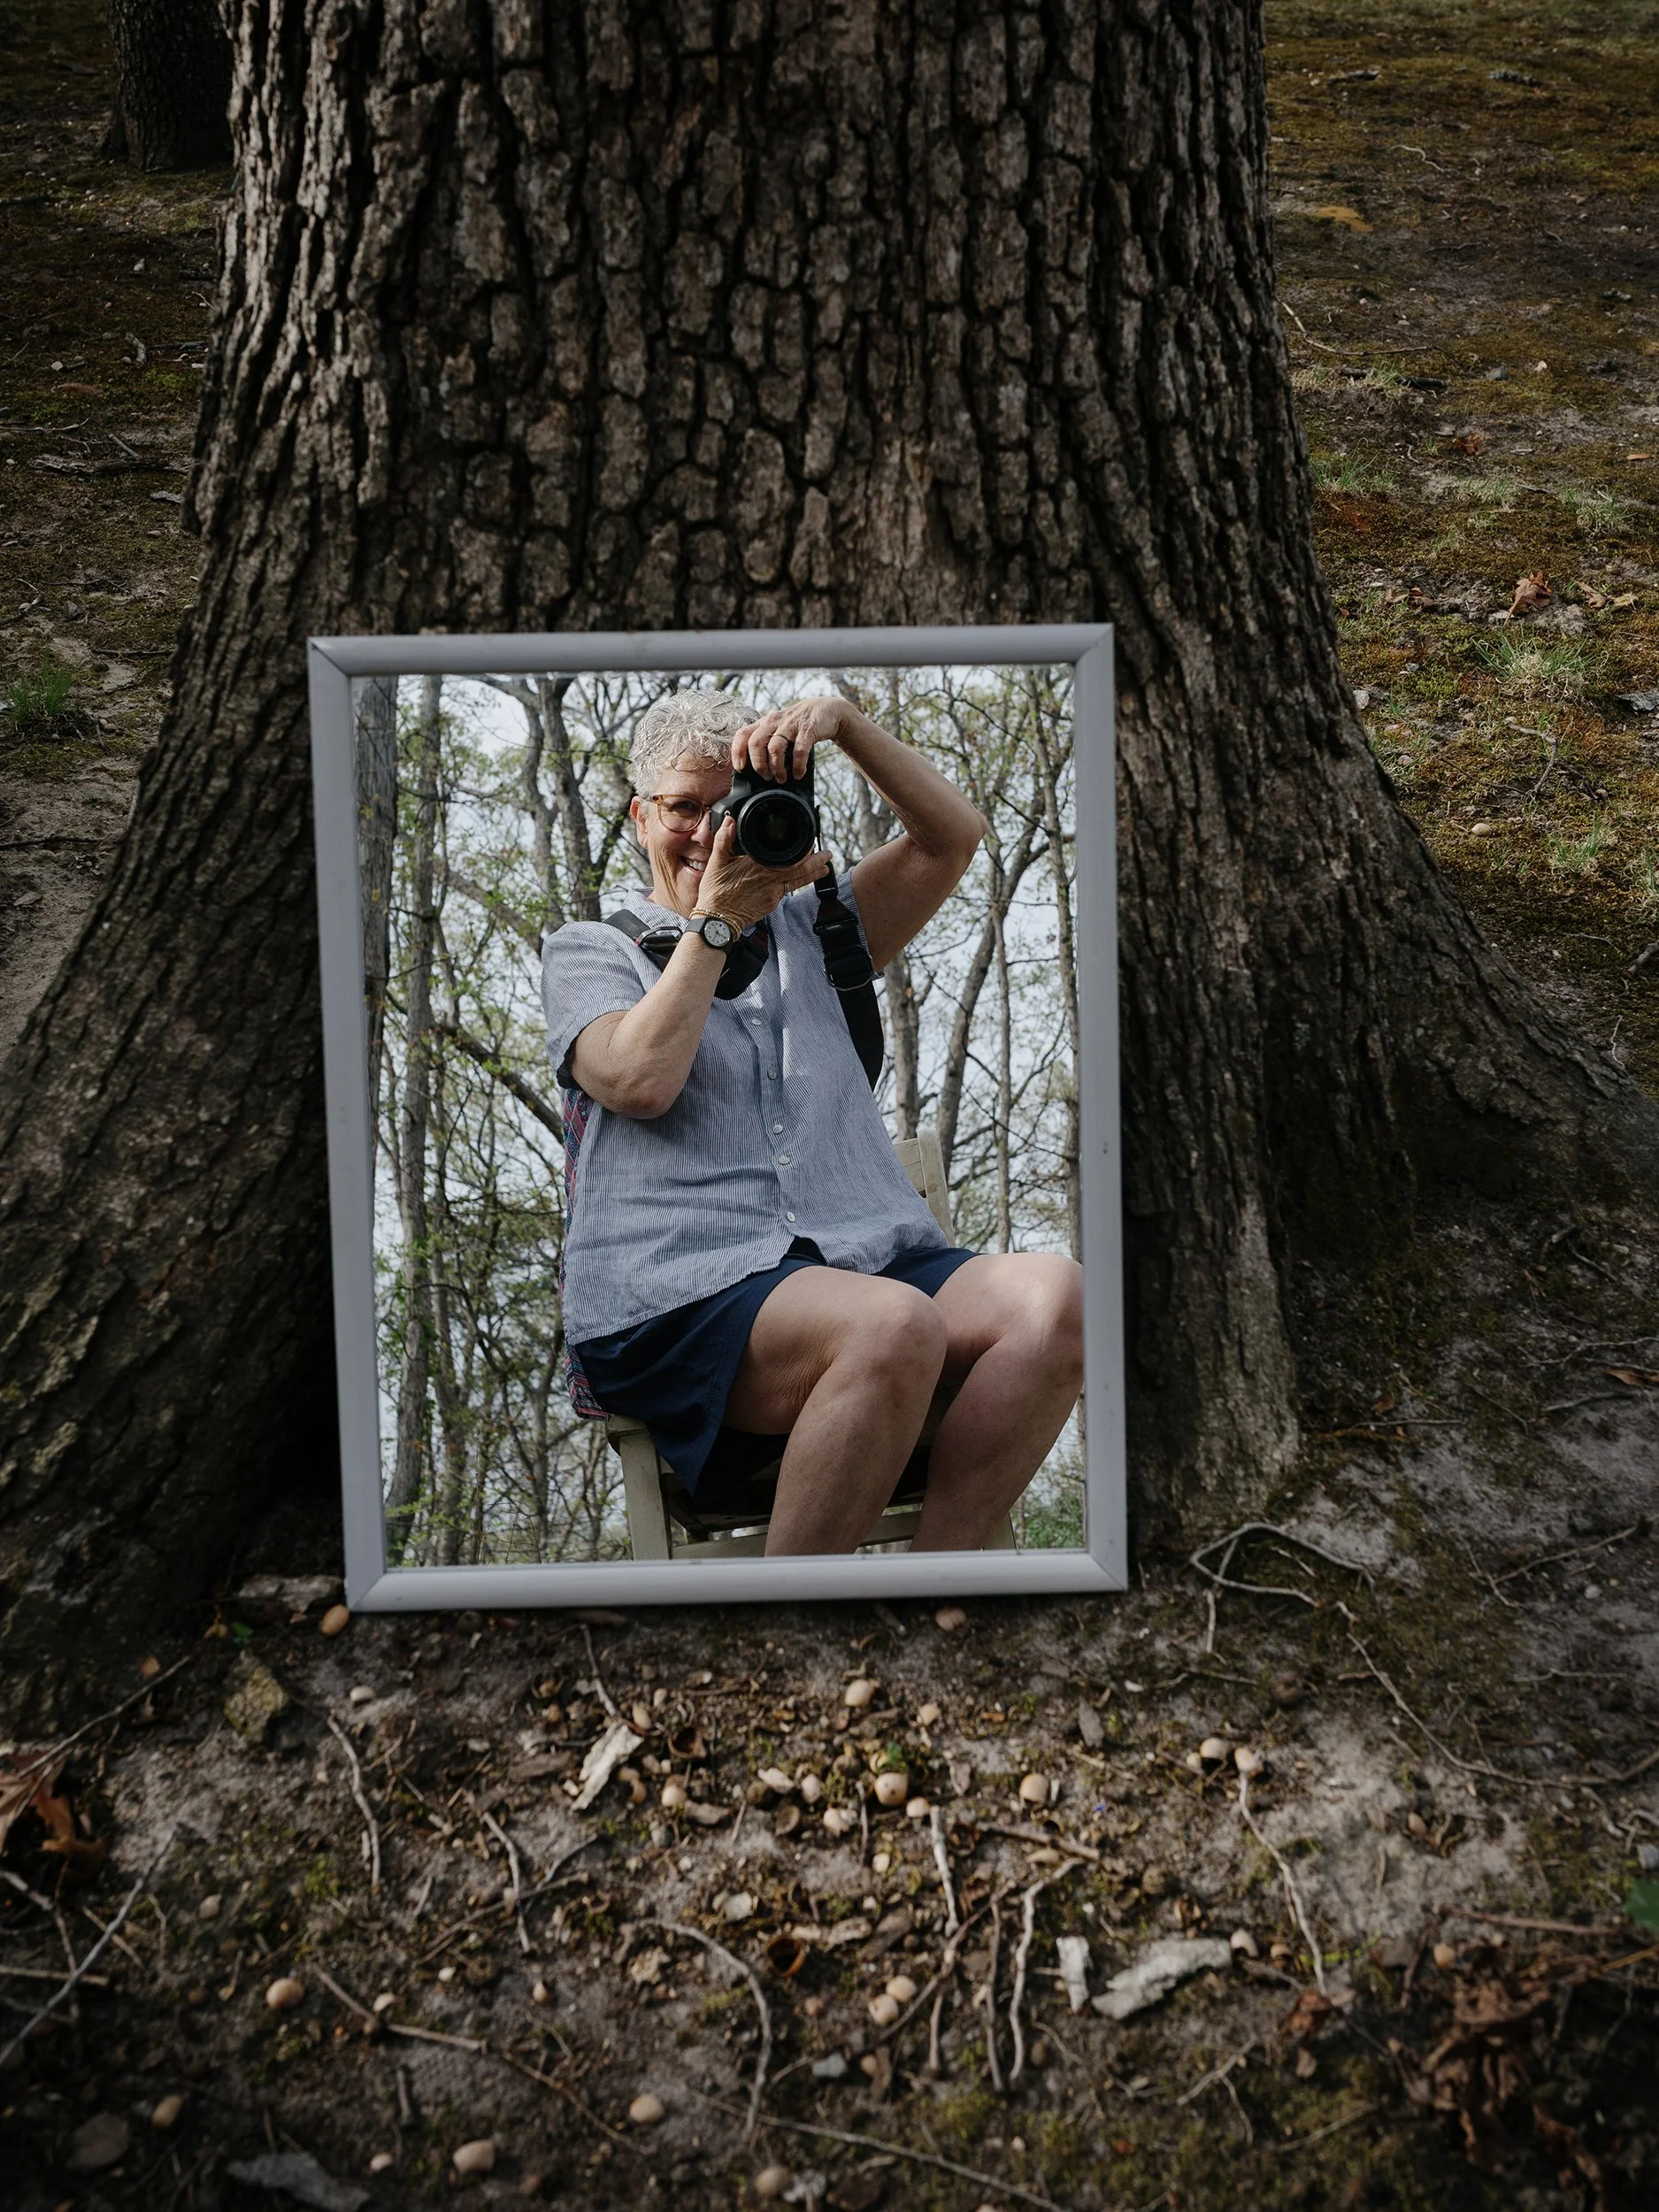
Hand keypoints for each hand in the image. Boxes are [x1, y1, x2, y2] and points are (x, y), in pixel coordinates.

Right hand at [693, 816, 831, 927]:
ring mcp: (773, 894)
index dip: (803, 851)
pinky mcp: (772, 904)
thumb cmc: (715, 892)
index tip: (812, 842)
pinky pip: (788, 891)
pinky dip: (798, 884)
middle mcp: (769, 879)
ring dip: (813, 874)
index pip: (787, 856)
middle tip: (828, 854)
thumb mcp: (716, 862)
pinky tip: (802, 880)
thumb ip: (724, 839)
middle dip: (817, 861)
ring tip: (825, 867)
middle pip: (800, 869)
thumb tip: (730, 820)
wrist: (716, 920)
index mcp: (757, 865)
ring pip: (798, 882)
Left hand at [732, 695, 855, 782]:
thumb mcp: (779, 729)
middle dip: (759, 765)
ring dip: (776, 767)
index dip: (738, 752)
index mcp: (764, 723)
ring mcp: (791, 725)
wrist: (826, 710)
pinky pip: (799, 750)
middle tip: (766, 777)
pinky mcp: (808, 730)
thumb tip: (758, 770)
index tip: (740, 768)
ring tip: (782, 778)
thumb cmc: (798, 725)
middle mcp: (774, 722)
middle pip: (756, 743)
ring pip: (774, 747)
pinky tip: (798, 773)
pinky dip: (797, 765)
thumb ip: (768, 743)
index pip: (743, 734)